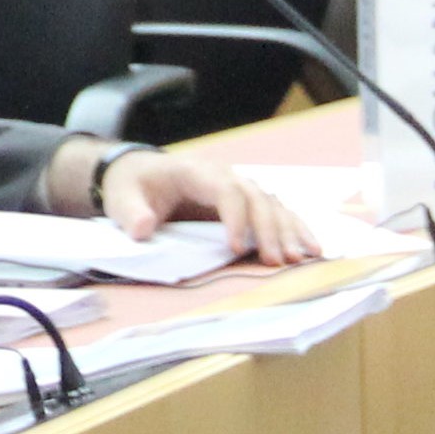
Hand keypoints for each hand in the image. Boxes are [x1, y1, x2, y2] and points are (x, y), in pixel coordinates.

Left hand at [78, 145, 322, 265]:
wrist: (138, 173)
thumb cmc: (132, 186)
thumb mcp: (122, 197)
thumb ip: (131, 213)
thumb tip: (144, 228)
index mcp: (196, 172)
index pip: (226, 190)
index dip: (235, 217)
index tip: (235, 247)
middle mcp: (224, 176)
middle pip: (256, 198)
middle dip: (268, 230)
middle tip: (277, 261)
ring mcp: (238, 188)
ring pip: (272, 205)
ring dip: (288, 230)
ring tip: (301, 257)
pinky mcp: (244, 203)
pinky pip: (276, 213)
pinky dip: (294, 228)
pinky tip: (312, 248)